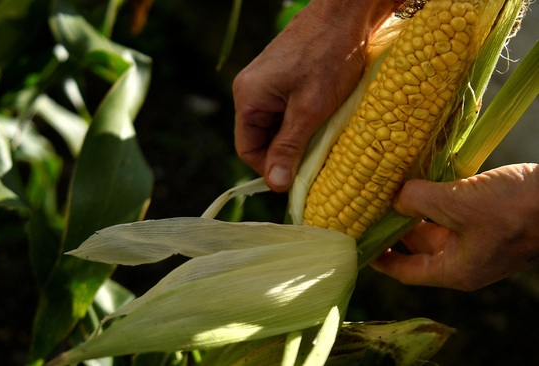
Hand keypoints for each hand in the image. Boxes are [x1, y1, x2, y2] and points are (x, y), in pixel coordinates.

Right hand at [233, 0, 396, 191]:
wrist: (345, 13)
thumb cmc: (328, 56)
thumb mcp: (310, 109)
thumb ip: (289, 147)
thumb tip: (275, 184)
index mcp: (249, 97)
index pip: (247, 149)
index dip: (270, 168)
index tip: (297, 179)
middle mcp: (251, 91)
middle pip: (261, 139)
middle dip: (286, 153)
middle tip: (315, 161)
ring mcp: (267, 84)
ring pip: (276, 127)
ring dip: (297, 138)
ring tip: (322, 140)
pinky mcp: (283, 80)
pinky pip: (286, 112)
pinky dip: (302, 123)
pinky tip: (322, 124)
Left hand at [371, 163, 538, 290]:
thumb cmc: (517, 209)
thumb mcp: (460, 204)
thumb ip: (419, 201)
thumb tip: (395, 197)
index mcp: (456, 269)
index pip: (406, 272)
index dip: (381, 260)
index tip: (358, 244)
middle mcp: (463, 258)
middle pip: (416, 246)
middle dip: (393, 226)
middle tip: (366, 206)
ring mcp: (475, 238)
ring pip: (433, 225)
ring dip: (412, 208)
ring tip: (386, 189)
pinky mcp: (484, 218)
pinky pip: (449, 211)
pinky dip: (432, 198)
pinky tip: (416, 180)